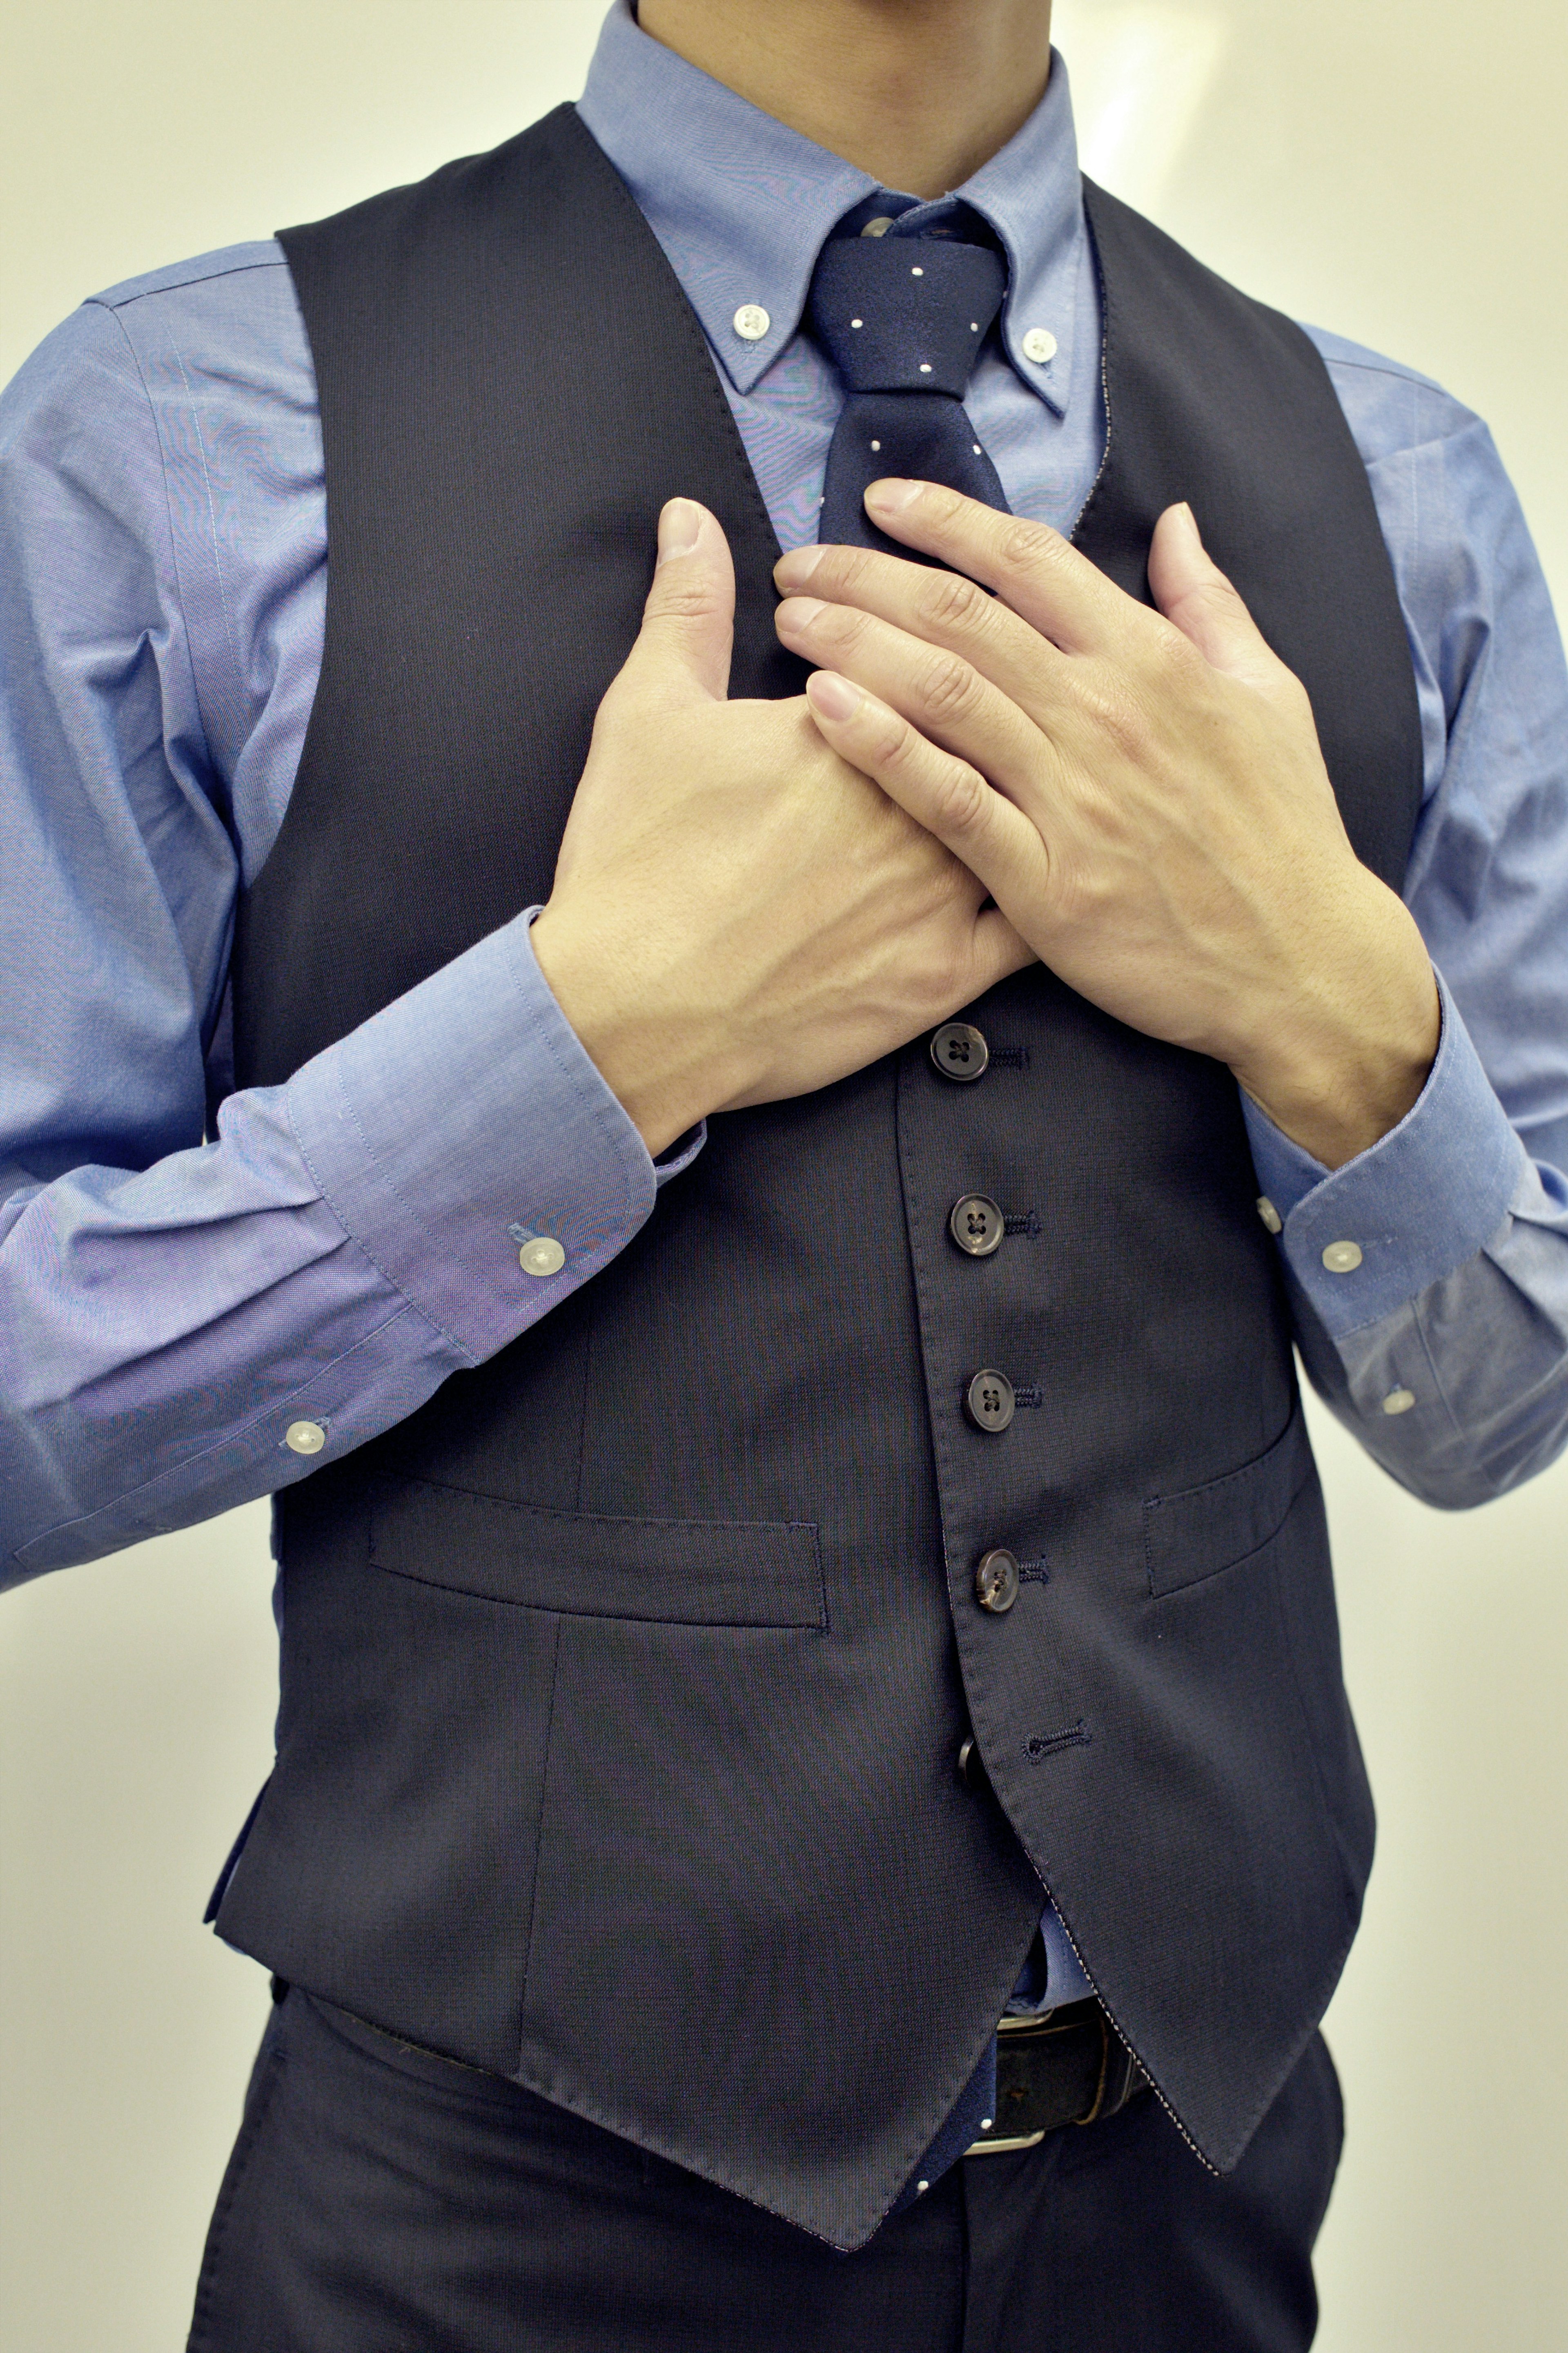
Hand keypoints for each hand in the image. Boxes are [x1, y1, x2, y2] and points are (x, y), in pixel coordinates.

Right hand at [531, 499, 1031, 1157]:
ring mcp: (940, 890)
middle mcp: (914, 799)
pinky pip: (1029, 930)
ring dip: (1029, 793)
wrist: (634, 1009)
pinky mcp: (947, 973)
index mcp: (850, 724)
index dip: (898, 643)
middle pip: (982, 729)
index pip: (915, 655)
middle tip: (949, 721)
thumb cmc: (635, 862)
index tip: (876, 648)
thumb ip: (685, 609)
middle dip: (974, 713)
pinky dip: (1045, 895)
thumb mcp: (644, 714)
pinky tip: (1052, 873)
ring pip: (1023, 816)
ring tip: (1013, 782)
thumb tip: (691, 518)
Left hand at [773, 485, 1439, 1168]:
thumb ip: (1210, 605)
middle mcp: (1105, 713)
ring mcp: (1073, 796)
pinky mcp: (1046, 880)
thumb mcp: (1270, 696)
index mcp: (1153, 660)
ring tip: (792, 619)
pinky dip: (882, 747)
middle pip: (964, 615)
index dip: (947, 519)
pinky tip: (822, 710)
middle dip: (868, 576)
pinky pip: (949, 800)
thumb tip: (1174, 524)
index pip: (1030, 560)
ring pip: (943, 692)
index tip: (884, 503)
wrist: (1301, 963)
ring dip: (855, 645)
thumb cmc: (1284, 832)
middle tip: (801, 563)